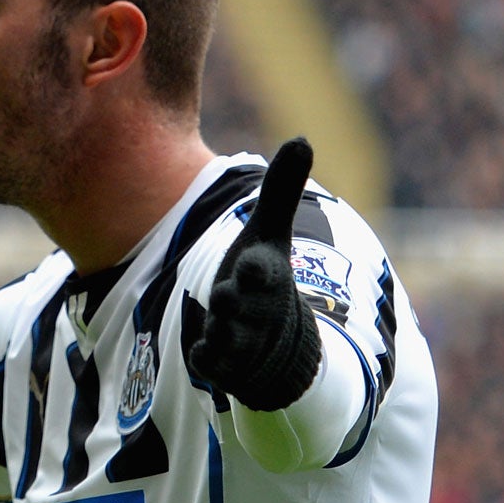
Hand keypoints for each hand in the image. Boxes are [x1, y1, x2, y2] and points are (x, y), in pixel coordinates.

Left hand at [189, 136, 322, 410]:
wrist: (276, 343)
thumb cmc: (266, 279)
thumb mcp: (270, 235)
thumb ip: (281, 191)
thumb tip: (303, 137)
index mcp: (266, 276)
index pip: (262, 271)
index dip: (256, 269)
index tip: (249, 265)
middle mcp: (256, 310)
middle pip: (238, 303)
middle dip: (232, 300)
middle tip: (223, 293)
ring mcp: (241, 340)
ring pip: (225, 335)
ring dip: (218, 330)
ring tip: (214, 325)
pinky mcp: (224, 365)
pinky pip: (211, 363)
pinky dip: (206, 358)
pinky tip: (201, 351)